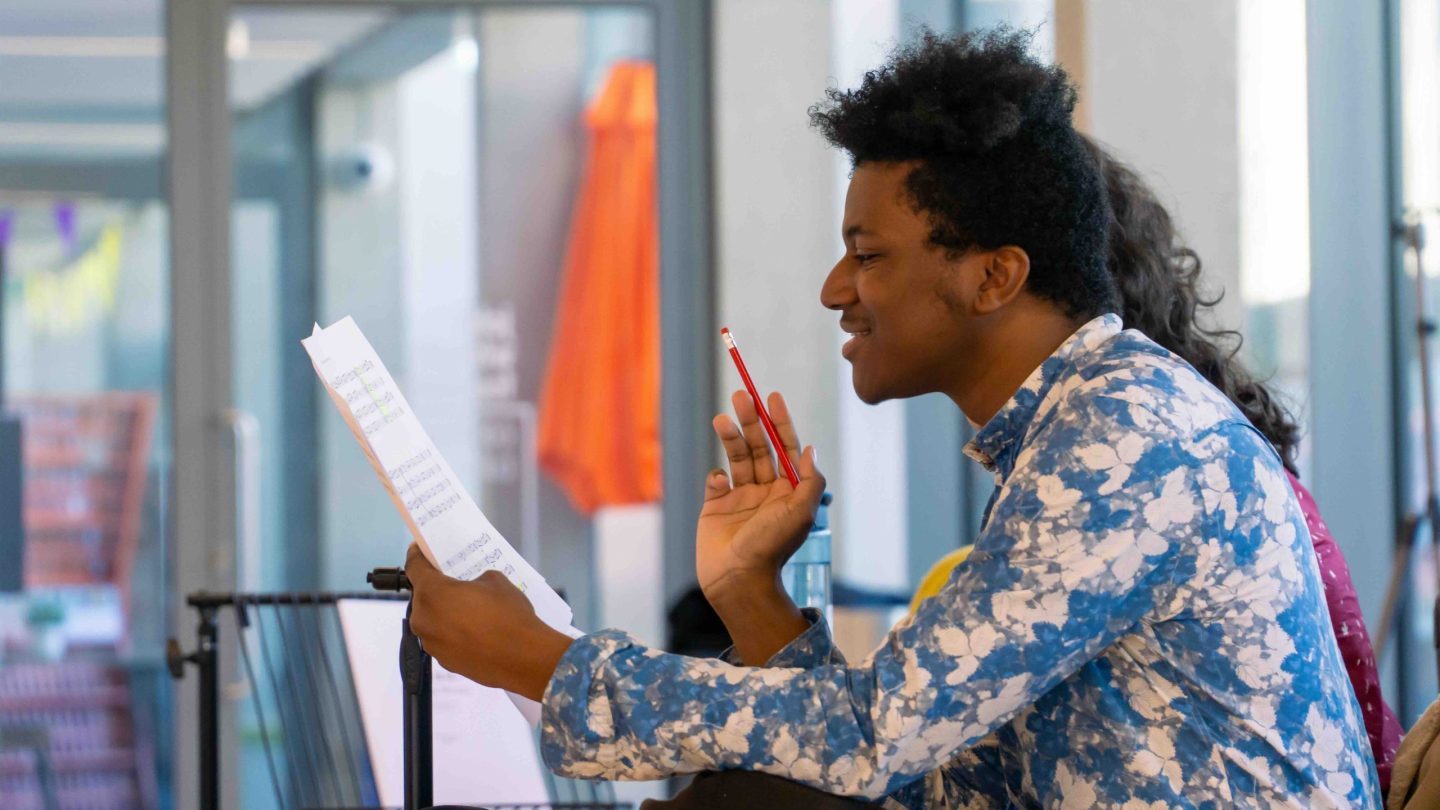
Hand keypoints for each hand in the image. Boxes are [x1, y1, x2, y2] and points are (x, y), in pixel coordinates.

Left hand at [405, 544, 572, 700]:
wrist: (523, 659)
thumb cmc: (508, 613)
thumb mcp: (495, 580)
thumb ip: (473, 581)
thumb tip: (470, 591)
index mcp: (432, 593)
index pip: (414, 567)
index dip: (417, 554)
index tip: (420, 549)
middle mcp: (423, 619)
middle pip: (423, 597)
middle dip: (436, 589)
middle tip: (456, 585)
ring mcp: (431, 644)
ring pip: (432, 620)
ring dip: (445, 613)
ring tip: (469, 613)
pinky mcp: (444, 662)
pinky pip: (444, 640)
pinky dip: (454, 634)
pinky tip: (476, 634)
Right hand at [697, 390, 825, 610]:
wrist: (738, 578)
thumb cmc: (773, 547)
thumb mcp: (802, 513)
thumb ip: (811, 480)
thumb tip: (810, 449)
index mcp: (788, 490)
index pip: (787, 448)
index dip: (781, 422)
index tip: (772, 398)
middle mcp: (766, 491)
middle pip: (760, 447)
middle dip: (752, 421)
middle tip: (741, 396)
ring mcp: (740, 498)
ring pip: (736, 457)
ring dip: (731, 436)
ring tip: (722, 419)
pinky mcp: (716, 506)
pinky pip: (716, 481)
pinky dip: (716, 475)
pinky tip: (719, 481)